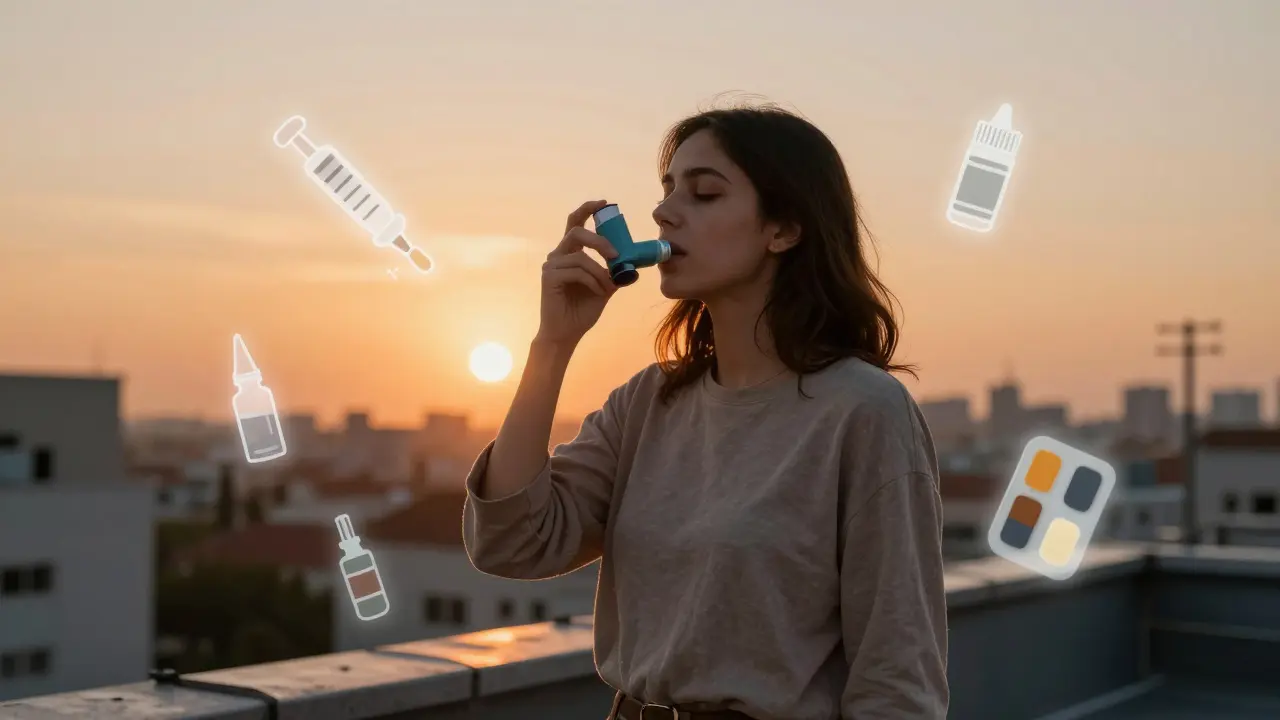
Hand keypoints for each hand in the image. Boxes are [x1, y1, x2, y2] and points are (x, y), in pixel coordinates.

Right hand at [535, 200, 620, 346]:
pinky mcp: (549, 277)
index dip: (587, 209)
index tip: (604, 203)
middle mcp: (558, 255)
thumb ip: (616, 274)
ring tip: (607, 287)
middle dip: (598, 240)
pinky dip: (592, 281)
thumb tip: (636, 267)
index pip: (575, 223)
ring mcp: (551, 265)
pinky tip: (598, 293)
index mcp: (570, 253)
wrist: (567, 333)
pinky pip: (577, 271)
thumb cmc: (582, 310)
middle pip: (575, 231)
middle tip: (615, 253)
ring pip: (581, 257)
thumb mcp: (605, 288)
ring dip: (600, 272)